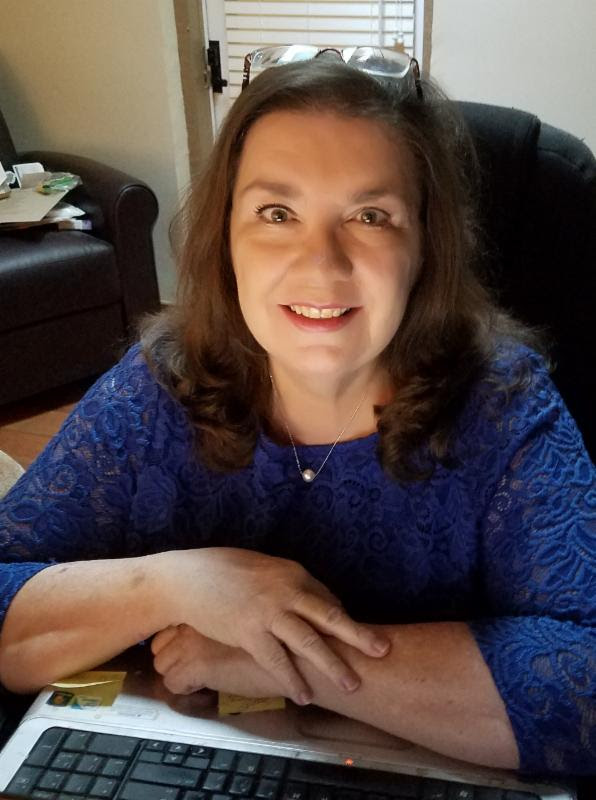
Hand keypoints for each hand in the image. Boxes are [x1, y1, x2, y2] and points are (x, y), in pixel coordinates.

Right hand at [162, 547, 389, 704]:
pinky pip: (277, 661)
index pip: (326, 600)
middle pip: (330, 617)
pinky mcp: (249, 632)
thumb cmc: (222, 571)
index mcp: (292, 573)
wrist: (187, 577)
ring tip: (352, 684)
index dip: (342, 622)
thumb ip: (286, 584)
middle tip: (382, 651)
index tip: (356, 638)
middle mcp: (287, 591)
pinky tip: (304, 695)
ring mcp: (269, 612)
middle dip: (359, 636)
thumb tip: (306, 599)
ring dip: (332, 665)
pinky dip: (292, 679)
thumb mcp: (262, 569)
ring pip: (309, 642)